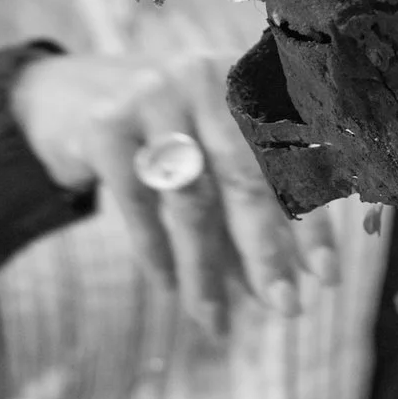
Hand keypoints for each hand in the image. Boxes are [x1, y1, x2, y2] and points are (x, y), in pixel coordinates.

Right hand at [9, 49, 336, 334]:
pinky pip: (138, 201)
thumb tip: (283, 285)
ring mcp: (153, 95)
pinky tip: (170, 286)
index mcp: (251, 82)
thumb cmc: (172, 136)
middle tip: (286, 309)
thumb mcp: (219, 155)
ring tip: (215, 321)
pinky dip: (156, 251)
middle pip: (245, 178)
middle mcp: (207, 77)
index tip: (328, 278)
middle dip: (267, 252)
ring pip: (191, 199)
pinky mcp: (105, 123)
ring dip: (206, 270)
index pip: (293, 160)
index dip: (313, 220)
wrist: (69, 95)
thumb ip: (252, 212)